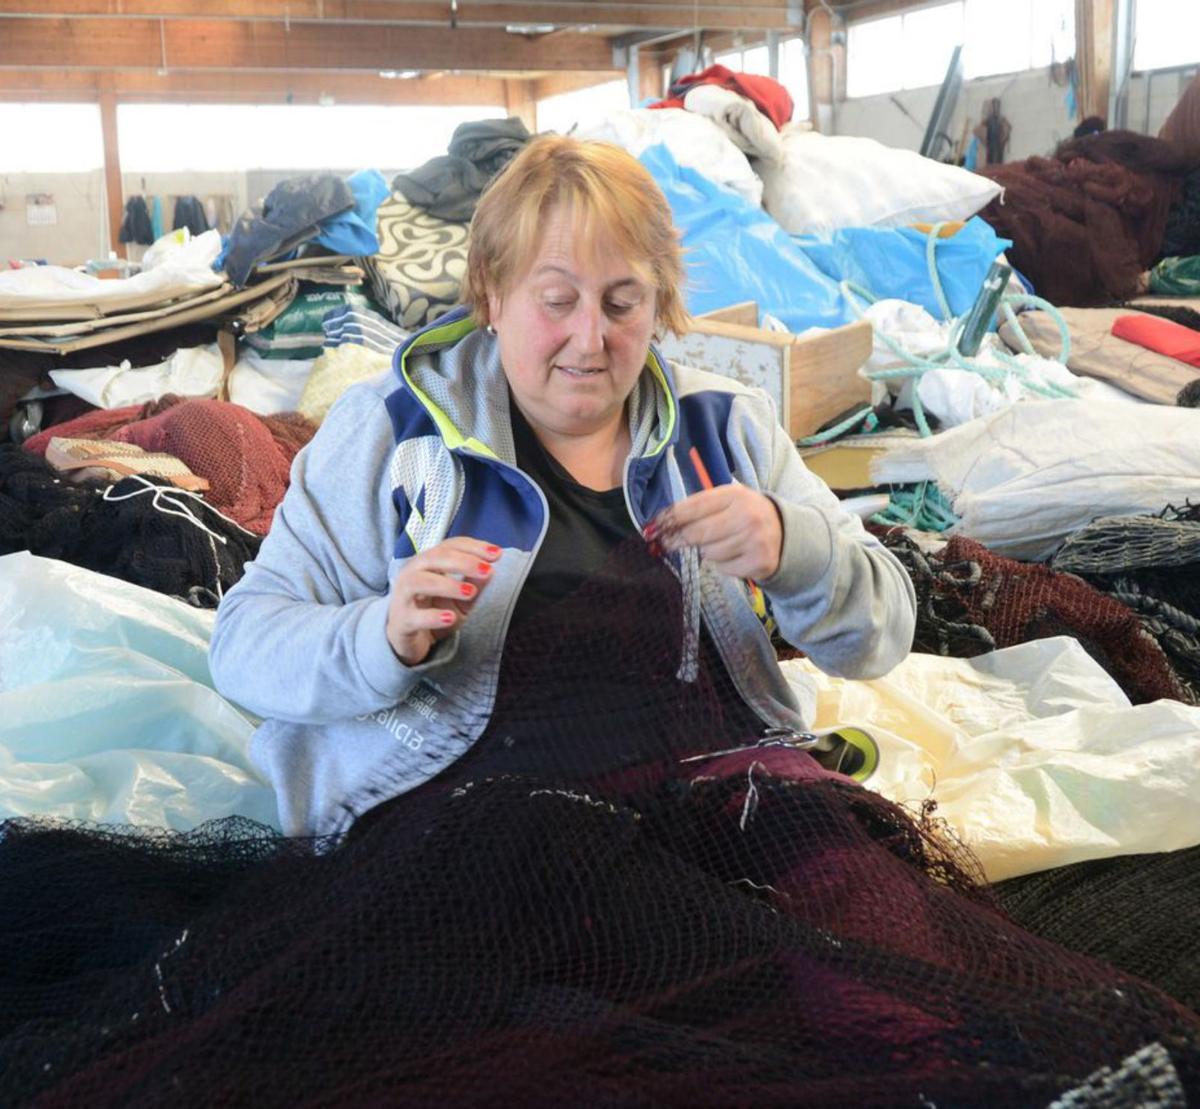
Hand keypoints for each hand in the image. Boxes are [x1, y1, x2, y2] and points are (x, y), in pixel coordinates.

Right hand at [386, 538, 501, 665]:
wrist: (406, 639)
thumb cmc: (433, 611)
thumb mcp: (461, 599)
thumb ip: (475, 586)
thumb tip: (491, 570)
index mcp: (427, 563)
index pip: (450, 546)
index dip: (473, 547)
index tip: (496, 553)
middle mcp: (413, 574)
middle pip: (434, 558)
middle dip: (463, 562)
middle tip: (486, 570)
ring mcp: (404, 597)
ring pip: (420, 582)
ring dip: (447, 585)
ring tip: (470, 592)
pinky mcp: (402, 621)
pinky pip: (415, 616)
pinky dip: (433, 617)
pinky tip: (450, 618)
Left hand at [650, 486, 782, 581]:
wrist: (785, 533)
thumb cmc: (745, 515)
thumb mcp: (728, 501)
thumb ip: (698, 508)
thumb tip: (659, 525)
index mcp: (735, 495)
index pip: (693, 507)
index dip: (669, 519)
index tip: (651, 528)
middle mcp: (747, 516)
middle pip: (697, 533)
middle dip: (677, 540)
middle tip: (666, 544)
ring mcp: (755, 540)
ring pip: (709, 554)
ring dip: (707, 552)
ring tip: (722, 543)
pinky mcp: (759, 562)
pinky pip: (723, 568)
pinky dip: (723, 564)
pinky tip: (735, 555)